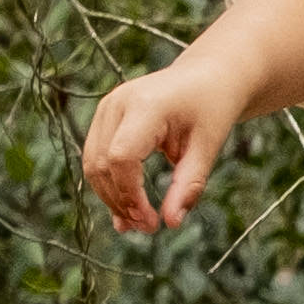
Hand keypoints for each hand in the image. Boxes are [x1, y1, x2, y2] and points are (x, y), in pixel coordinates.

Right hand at [82, 54, 244, 235]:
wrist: (206, 76)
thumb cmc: (211, 109)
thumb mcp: (207, 147)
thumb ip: (188, 185)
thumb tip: (171, 223)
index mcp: (146, 105)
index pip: (121, 157)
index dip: (130, 195)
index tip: (152, 222)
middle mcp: (118, 103)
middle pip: (101, 164)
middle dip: (120, 202)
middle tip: (147, 227)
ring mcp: (107, 107)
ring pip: (92, 164)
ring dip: (111, 197)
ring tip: (138, 222)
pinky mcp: (105, 116)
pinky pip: (96, 157)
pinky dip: (108, 185)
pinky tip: (126, 209)